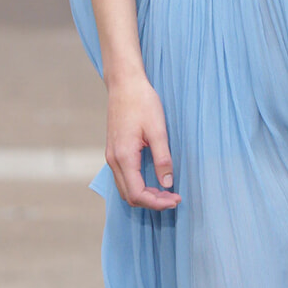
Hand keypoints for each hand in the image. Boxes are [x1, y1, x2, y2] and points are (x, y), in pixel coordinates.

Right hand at [105, 74, 180, 209]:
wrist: (124, 84)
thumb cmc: (142, 102)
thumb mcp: (158, 130)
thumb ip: (163, 159)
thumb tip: (167, 183)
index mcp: (124, 157)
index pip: (138, 194)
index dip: (157, 203)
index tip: (176, 199)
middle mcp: (113, 160)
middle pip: (129, 196)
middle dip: (152, 202)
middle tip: (173, 198)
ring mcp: (111, 157)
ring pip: (125, 189)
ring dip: (145, 195)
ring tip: (166, 192)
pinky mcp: (114, 152)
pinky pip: (123, 178)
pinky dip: (138, 186)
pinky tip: (153, 181)